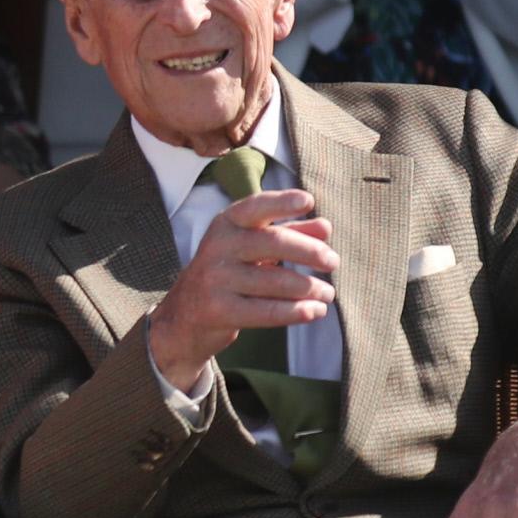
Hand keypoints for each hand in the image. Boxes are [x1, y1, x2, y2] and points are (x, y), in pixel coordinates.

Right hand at [147, 190, 338, 392]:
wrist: (184, 316)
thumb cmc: (227, 274)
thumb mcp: (252, 247)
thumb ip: (289, 233)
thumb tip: (325, 227)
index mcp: (225, 225)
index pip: (255, 207)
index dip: (282, 202)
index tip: (308, 202)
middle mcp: (217, 248)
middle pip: (273, 242)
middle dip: (310, 252)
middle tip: (333, 262)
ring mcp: (215, 280)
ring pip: (275, 281)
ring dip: (309, 287)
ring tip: (327, 293)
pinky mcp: (218, 311)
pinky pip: (266, 311)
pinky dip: (296, 311)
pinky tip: (315, 311)